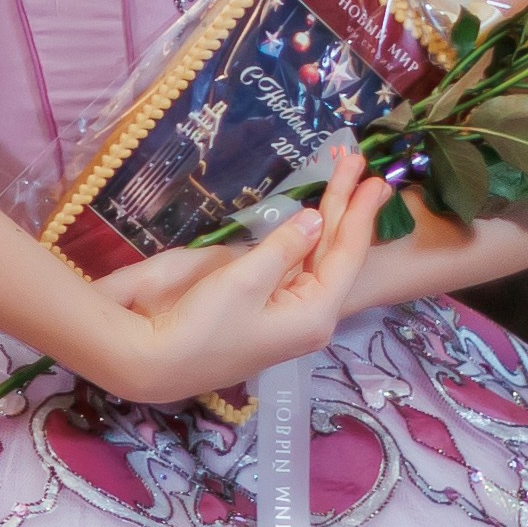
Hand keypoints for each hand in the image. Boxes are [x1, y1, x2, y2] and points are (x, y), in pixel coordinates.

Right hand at [67, 141, 384, 401]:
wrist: (153, 362)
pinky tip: (311, 216)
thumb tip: (314, 218)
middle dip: (345, 208)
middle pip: (334, 253)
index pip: (346, 256)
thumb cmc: (202, 326)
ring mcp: (285, 310)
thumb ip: (284, 246)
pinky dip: (302, 236)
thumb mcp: (245, 281)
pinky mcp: (262, 305)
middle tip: (359, 164)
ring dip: (326, 217)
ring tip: (342, 182)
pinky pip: (294, 265)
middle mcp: (307, 314)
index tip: (374, 178)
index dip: (358, 213)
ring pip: (315, 257)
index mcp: (314, 315)